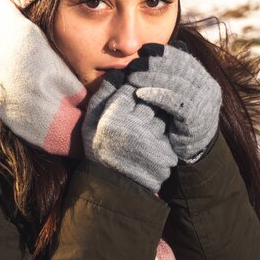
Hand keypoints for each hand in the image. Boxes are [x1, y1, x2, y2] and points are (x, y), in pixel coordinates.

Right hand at [82, 74, 177, 192]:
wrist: (113, 186)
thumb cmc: (100, 149)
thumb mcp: (91, 121)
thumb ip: (103, 95)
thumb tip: (118, 73)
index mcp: (115, 115)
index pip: (133, 89)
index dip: (132, 94)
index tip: (129, 102)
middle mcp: (135, 126)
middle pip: (151, 101)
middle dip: (146, 107)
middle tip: (136, 119)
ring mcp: (152, 140)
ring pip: (162, 118)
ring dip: (156, 122)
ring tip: (141, 135)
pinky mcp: (165, 153)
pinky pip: (168, 135)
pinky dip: (162, 139)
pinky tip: (149, 147)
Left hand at [126, 42, 221, 161]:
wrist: (194, 151)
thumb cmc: (181, 120)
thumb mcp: (180, 95)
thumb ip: (177, 74)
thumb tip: (174, 44)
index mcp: (204, 79)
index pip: (185, 59)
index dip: (164, 53)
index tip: (145, 49)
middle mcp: (208, 88)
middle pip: (180, 69)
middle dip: (155, 64)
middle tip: (134, 64)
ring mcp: (204, 103)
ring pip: (176, 84)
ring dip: (151, 78)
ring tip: (132, 77)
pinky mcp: (195, 119)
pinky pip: (174, 102)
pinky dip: (157, 95)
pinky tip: (140, 93)